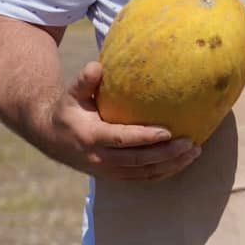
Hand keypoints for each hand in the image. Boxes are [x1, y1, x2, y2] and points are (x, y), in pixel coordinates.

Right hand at [45, 62, 198, 180]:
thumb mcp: (72, 95)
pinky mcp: (113, 176)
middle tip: (191, 143)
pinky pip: (141, 178)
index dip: (145, 137)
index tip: (168, 131)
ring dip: (170, 165)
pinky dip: (163, 173)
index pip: (121, 139)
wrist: (50, 137)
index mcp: (91, 136)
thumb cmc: (68, 110)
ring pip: (143, 173)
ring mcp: (106, 170)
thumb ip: (85, 81)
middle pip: (137, 160)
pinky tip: (182, 162)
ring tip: (194, 152)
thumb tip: (97, 66)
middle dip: (166, 154)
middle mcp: (99, 158)